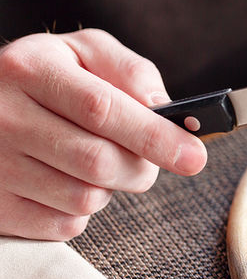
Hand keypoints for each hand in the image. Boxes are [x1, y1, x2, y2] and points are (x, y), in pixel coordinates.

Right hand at [0, 29, 206, 240]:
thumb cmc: (47, 79)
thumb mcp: (84, 54)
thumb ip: (130, 72)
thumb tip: (164, 110)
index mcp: (30, 69)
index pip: (102, 109)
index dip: (155, 136)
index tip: (194, 155)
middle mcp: (3, 116)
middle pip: (99, 162)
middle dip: (141, 167)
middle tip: (148, 161)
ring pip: (85, 198)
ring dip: (110, 189)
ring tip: (94, 162)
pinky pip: (64, 224)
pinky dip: (82, 210)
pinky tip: (67, 182)